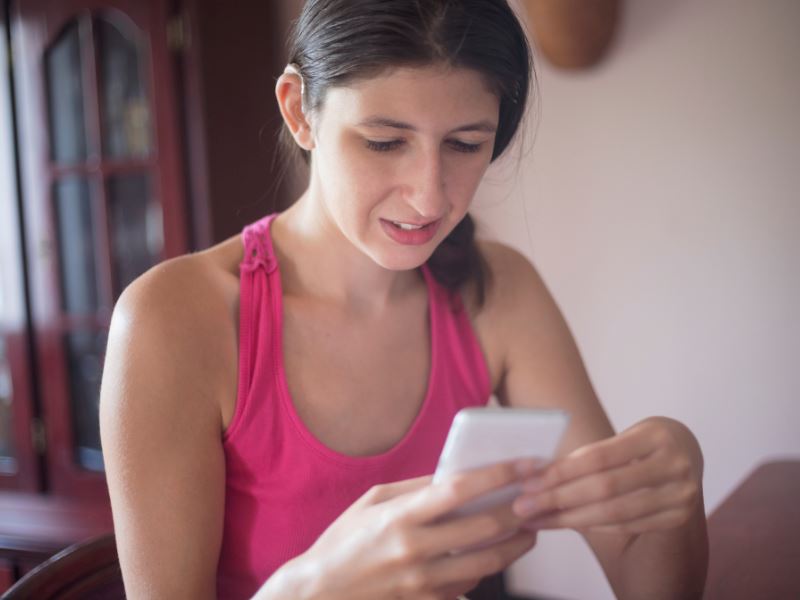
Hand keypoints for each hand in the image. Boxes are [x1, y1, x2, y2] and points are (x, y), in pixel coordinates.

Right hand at [277, 459, 539, 599]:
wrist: (320, 593)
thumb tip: (454, 474)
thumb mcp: (373, 501)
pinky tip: (492, 556)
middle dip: (518, 512)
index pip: (460, 490)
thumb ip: (415, 488)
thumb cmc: (345, 541)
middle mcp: (414, 550)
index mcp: (400, 517)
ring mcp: (422, 583)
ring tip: (528, 531)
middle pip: (483, 528)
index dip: (498, 475)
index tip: (524, 464)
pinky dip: (486, 570)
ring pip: (486, 563)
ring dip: (514, 546)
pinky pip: (468, 587)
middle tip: (536, 498)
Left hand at [512, 417, 702, 535]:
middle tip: (523, 506)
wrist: (688, 452)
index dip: (561, 472)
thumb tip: (538, 473)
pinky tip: (568, 523)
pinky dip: (594, 526)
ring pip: (615, 513)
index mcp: (655, 435)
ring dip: (570, 519)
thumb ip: (592, 453)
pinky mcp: (680, 517)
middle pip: (605, 488)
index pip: (599, 457)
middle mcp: (675, 465)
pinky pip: (627, 526)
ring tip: (538, 519)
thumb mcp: (624, 435)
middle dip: (558, 499)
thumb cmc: (642, 441)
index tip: (528, 481)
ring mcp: (682, 494)